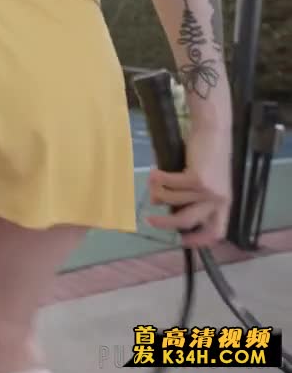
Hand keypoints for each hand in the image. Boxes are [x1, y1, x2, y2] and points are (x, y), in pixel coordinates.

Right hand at [145, 127, 231, 247]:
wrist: (214, 131)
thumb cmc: (208, 155)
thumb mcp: (201, 181)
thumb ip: (187, 196)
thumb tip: (159, 204)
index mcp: (224, 203)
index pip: (216, 231)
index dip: (199, 240)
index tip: (181, 240)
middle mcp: (219, 200)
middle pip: (186, 221)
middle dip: (165, 223)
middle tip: (149, 220)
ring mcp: (209, 190)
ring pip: (173, 200)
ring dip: (157, 192)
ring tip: (151, 181)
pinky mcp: (198, 179)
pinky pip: (170, 184)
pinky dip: (158, 179)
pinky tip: (153, 172)